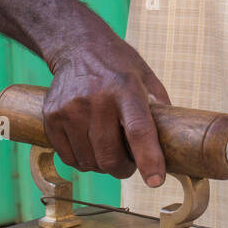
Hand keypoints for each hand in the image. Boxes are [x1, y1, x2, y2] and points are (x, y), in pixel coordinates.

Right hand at [43, 34, 170, 186]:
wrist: (77, 47)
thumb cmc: (119, 66)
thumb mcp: (146, 77)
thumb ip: (160, 107)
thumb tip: (175, 141)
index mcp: (127, 89)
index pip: (138, 130)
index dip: (148, 159)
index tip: (155, 181)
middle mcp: (97, 99)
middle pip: (109, 155)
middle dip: (123, 169)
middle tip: (128, 165)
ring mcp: (70, 108)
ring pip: (88, 161)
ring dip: (101, 166)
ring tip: (107, 150)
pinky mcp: (52, 116)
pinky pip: (68, 157)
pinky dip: (82, 160)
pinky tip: (88, 146)